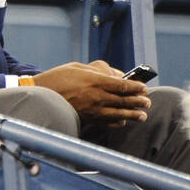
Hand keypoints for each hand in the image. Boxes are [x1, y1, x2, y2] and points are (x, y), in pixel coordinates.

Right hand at [33, 61, 151, 123]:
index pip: (122, 85)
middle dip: (138, 101)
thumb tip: (116, 75)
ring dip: (133, 115)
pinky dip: (118, 122)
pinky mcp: (88, 118)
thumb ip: (98, 70)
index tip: (143, 88)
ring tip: (142, 115)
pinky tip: (123, 120)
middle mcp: (97, 97)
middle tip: (147, 102)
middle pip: (124, 100)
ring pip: (119, 114)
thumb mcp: (78, 67)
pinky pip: (108, 122)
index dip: (136, 87)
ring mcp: (93, 110)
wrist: (41, 95)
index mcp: (95, 81)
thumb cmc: (58, 78)